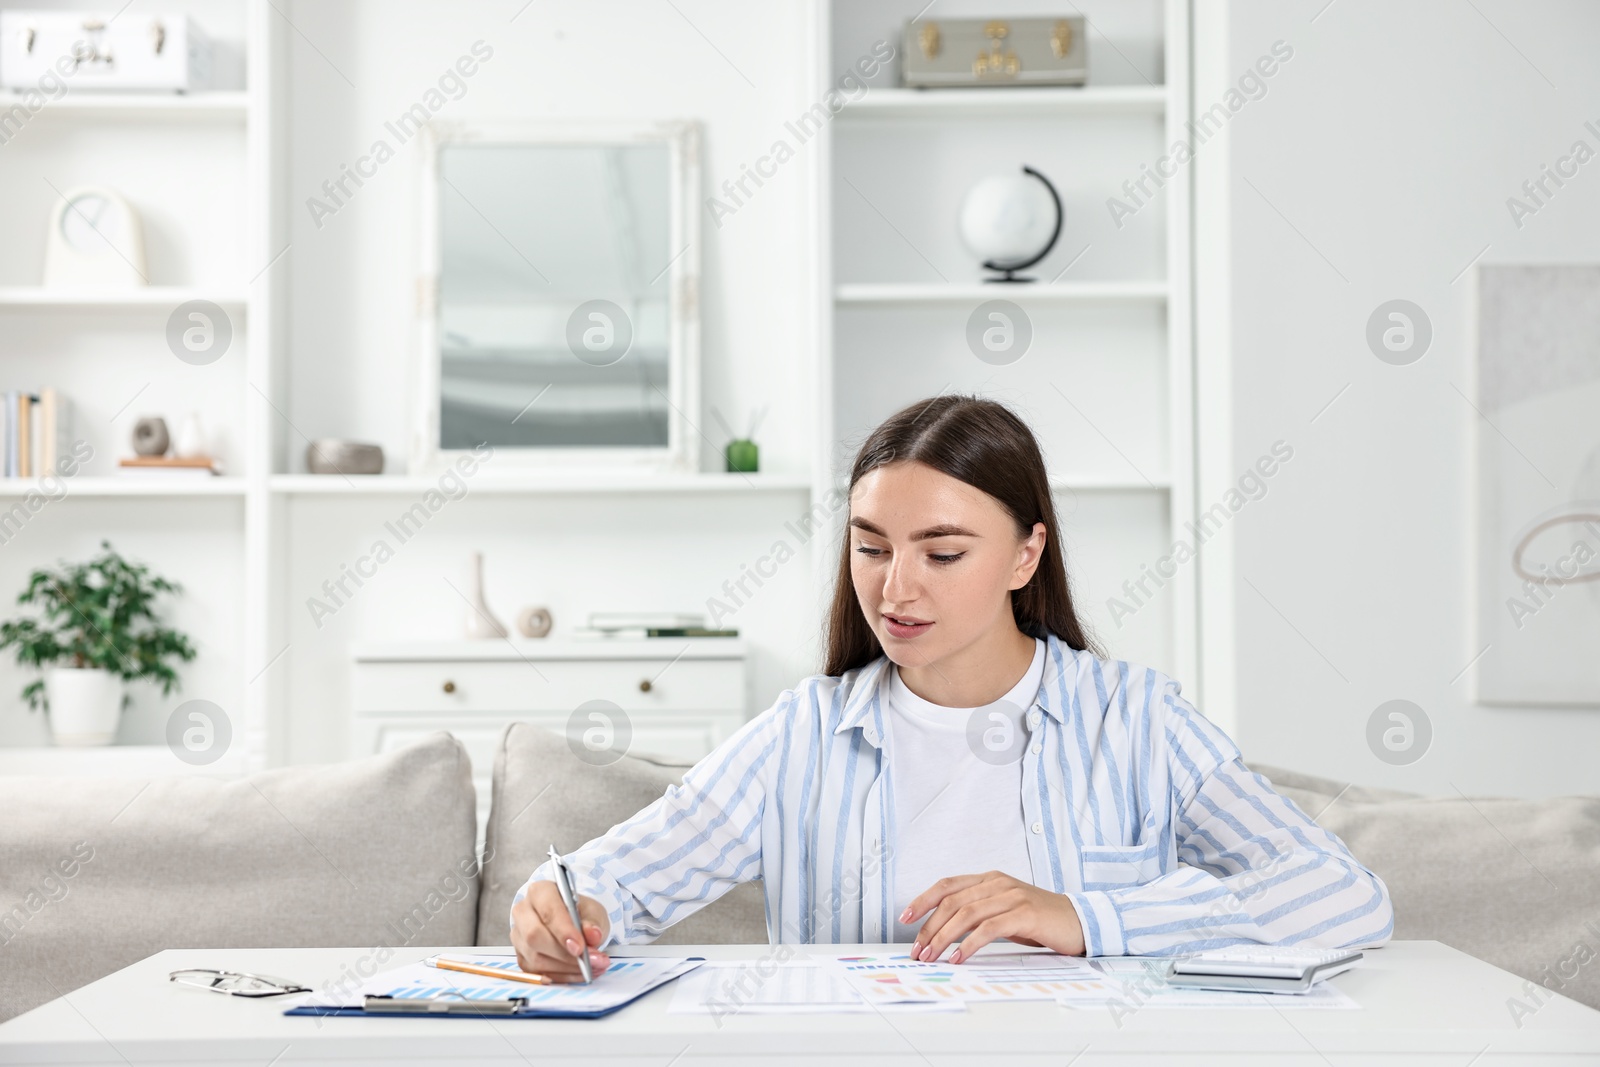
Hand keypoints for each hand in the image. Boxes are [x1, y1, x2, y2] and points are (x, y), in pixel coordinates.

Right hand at [510, 880, 611, 982]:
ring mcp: (519, 936)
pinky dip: (562, 976)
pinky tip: (579, 973)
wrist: (573, 924)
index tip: (580, 947)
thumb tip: (593, 935)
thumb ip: (593, 922)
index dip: (563, 931)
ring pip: (536, 958)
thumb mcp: (593, 912)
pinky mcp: (521, 957)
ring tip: (592, 967)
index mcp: (540, 892)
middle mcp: (523, 912)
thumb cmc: (580, 914)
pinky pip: (538, 973)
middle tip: (590, 961)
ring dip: (567, 968)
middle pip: (535, 936)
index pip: (547, 910)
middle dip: (565, 954)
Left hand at [902, 871, 1085, 963]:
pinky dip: (969, 944)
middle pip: (952, 901)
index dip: (923, 899)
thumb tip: (943, 932)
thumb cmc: (1039, 920)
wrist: (1078, 921)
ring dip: (943, 938)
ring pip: (966, 913)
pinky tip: (958, 957)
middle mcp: (998, 883)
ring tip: (931, 956)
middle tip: (917, 950)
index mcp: (990, 879)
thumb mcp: (1004, 911)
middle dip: (929, 927)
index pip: (947, 885)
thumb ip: (978, 913)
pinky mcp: (1024, 914)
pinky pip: (988, 928)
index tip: (904, 917)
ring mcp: (1011, 896)